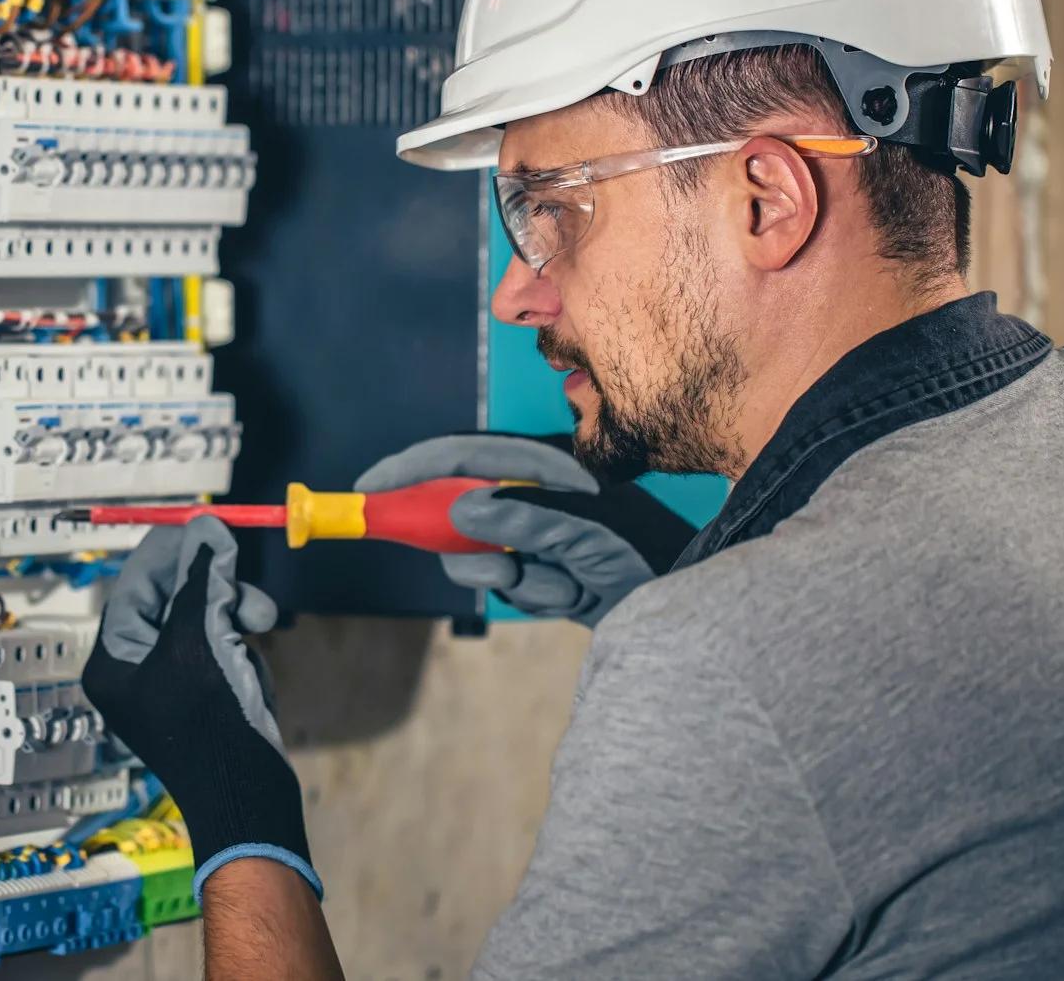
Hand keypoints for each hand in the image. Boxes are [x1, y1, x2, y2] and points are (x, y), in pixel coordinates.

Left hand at [82, 518, 318, 900]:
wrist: (249, 797)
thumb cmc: (212, 724)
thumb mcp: (201, 639)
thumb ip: (202, 579)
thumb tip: (206, 528)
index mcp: (113, 661)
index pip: (135, 585)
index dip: (172, 552)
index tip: (207, 527)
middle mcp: (132, 672)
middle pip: (171, 599)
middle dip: (213, 587)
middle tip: (242, 575)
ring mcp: (168, 686)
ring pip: (201, 620)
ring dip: (233, 612)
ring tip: (262, 621)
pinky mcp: (201, 697)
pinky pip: (218, 648)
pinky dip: (239, 643)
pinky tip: (255, 660)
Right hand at [355, 434, 696, 627]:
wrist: (692, 605)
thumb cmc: (647, 553)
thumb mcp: (588, 534)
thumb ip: (524, 518)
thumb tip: (461, 511)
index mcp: (541, 467)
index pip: (460, 457)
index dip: (411, 470)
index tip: (371, 490)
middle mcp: (531, 495)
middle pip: (462, 514)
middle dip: (478, 551)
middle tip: (512, 570)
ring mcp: (534, 535)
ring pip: (483, 560)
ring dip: (522, 580)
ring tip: (568, 587)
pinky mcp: (541, 570)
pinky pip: (509, 587)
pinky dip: (539, 597)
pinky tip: (575, 598)